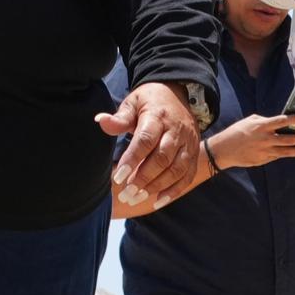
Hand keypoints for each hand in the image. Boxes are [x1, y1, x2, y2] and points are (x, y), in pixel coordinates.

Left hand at [98, 81, 209, 217]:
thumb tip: (101, 121)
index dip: (132, 160)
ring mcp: (188, 142)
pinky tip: (158, 201)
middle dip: (143, 179)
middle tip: (126, 194)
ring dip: (157, 187)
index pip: (145, 140)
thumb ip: (119, 117)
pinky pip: (187, 175)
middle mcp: (176, 130)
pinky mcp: (194, 152)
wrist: (177, 93)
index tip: (117, 178)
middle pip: (162, 158)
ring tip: (136, 198)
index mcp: (158, 116)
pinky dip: (174, 191)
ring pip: (176, 169)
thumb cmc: (149, 101)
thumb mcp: (133, 103)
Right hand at [205, 111, 294, 170]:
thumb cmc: (237, 132)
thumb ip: (265, 121)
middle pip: (289, 138)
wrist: (224, 150)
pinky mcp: (263, 160)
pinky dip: (285, 154)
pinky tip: (294, 153)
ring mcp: (265, 151)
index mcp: (262, 126)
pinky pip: (277, 156)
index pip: (283, 121)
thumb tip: (278, 122)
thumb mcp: (249, 121)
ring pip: (286, 151)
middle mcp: (266, 139)